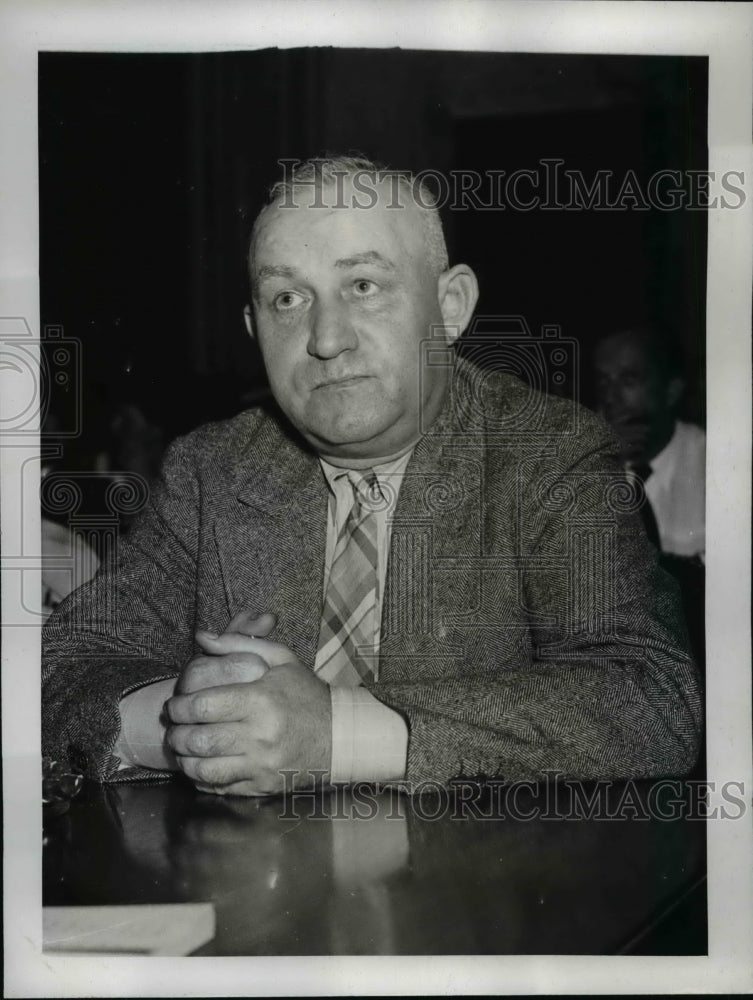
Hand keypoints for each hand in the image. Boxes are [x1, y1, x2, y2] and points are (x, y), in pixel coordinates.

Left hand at [166, 622, 331, 795]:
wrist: (340, 736)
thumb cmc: (306, 694)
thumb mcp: (280, 659)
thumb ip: (238, 643)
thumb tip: (201, 636)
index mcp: (261, 700)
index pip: (203, 706)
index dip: (180, 706)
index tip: (174, 705)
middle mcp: (260, 735)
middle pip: (199, 739)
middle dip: (176, 733)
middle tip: (173, 726)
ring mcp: (261, 764)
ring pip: (204, 768)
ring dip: (184, 758)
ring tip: (181, 746)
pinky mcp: (261, 786)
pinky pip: (219, 787)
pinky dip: (200, 778)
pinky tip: (198, 764)